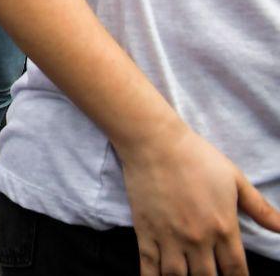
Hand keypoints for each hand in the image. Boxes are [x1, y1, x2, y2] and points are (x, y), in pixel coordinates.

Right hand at [117, 118, 279, 274]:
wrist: (156, 143)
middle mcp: (198, 239)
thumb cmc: (197, 157)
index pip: (236, 270)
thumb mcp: (235, 179)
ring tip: (188, 275)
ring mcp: (169, 237)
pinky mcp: (145, 232)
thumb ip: (260, 208)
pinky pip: (148, 265)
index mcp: (223, 228)